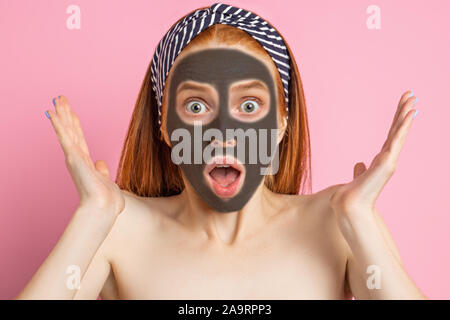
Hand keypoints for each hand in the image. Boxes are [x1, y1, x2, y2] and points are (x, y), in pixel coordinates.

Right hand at [46, 95, 124, 219]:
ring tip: (57, 99)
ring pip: (66, 130)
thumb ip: (102, 170)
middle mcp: (77, 158)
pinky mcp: (73, 157)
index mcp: (86, 162)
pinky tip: (52, 112)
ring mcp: (74, 157)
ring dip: (62, 114)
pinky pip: (64, 136)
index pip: (80, 138)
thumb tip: (101, 163)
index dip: (75, 125)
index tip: (71, 112)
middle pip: (71, 130)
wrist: (104, 207)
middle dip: (66, 114)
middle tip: (61, 98)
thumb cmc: (107, 200)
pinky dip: (58, 124)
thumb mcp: (106, 180)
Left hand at [330, 90, 417, 227]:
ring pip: (399, 132)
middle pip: (396, 130)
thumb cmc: (350, 195)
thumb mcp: (356, 178)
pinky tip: (410, 113)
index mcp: (380, 160)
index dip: (397, 121)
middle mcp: (387, 159)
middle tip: (411, 95)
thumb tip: (359, 164)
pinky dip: (404, 126)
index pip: (390, 136)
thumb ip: (360, 171)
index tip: (403, 107)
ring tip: (412, 99)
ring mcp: (389, 160)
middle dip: (403, 112)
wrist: (348, 206)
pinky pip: (396, 139)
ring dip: (405, 114)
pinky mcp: (387, 162)